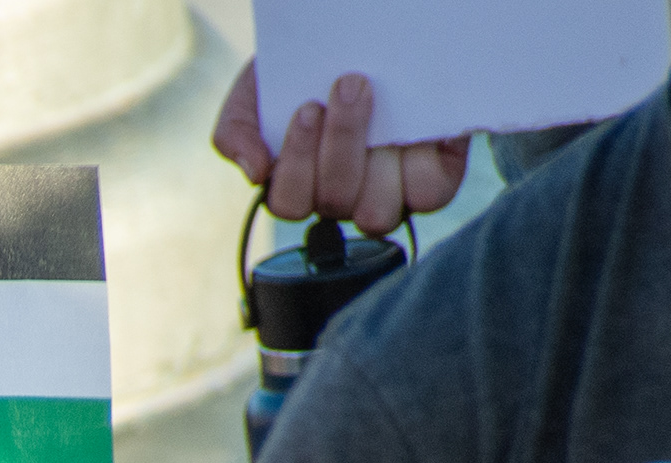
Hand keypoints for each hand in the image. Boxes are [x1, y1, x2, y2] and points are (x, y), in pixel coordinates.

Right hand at [214, 67, 468, 235]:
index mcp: (300, 186)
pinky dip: (421, 163)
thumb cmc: (302, 71)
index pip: (290, 203)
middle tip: (347, 84)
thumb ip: (235, 132)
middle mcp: (344, 198)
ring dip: (374, 155)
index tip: (307, 106)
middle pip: (335, 203)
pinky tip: (412, 121)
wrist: (356, 41)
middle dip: (339, 143)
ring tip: (375, 96)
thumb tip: (256, 172)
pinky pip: (430, 194)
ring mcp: (389, 193)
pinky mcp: (435, 177)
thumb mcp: (256, 93)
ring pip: (377, 212)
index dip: (298, 162)